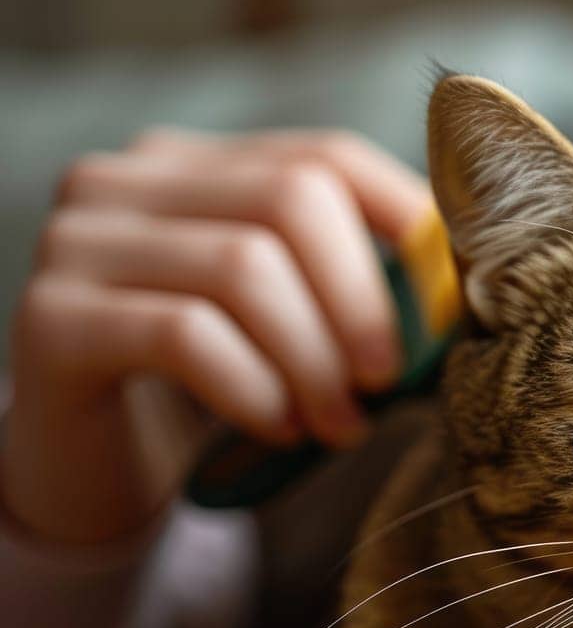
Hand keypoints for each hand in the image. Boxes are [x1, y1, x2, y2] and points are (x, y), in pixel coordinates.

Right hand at [3, 129, 432, 543]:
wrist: (97, 470)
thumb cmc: (218, 390)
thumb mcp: (295, 323)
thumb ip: (359, 291)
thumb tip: (465, 294)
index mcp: (201, 165)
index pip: (327, 157)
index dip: (407, 224)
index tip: (451, 308)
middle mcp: (130, 181)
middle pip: (292, 198)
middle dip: (362, 300)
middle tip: (388, 381)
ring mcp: (80, 240)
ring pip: (244, 266)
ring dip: (315, 359)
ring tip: (341, 425)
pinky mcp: (52, 317)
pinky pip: (184, 334)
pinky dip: (254, 387)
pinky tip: (279, 426)